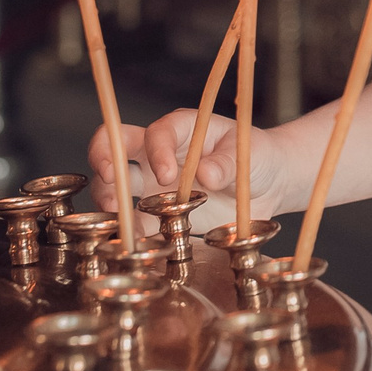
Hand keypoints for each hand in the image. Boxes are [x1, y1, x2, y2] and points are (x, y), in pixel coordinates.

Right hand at [89, 112, 295, 215]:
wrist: (267, 185)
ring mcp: (155, 182)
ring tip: (117, 215)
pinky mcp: (158, 212)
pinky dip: (130, 230)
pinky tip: (133, 241)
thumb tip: (206, 174)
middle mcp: (160, 152)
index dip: (156, 151)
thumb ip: (228, 163)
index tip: (167, 175)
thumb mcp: (248, 153)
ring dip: (108, 196)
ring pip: (115, 183)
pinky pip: (135, 220)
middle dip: (104, 157)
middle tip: (107, 177)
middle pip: (117, 144)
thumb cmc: (255, 156)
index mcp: (182, 129)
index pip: (157, 132)